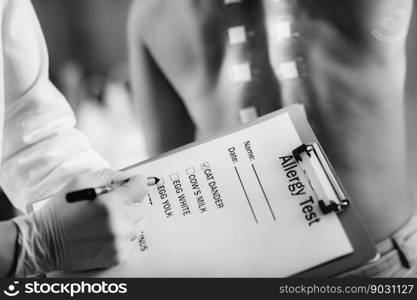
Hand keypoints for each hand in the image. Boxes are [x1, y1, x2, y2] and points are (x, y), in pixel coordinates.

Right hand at [12, 169, 148, 275]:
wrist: (44, 241)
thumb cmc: (61, 210)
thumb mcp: (82, 181)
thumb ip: (111, 176)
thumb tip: (131, 178)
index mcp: (110, 204)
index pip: (141, 188)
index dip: (136, 184)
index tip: (132, 184)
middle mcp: (118, 224)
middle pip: (141, 206)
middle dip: (129, 202)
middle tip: (113, 203)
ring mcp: (119, 242)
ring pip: (138, 224)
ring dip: (127, 219)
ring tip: (107, 219)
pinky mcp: (117, 256)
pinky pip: (131, 240)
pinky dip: (123, 235)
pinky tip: (106, 232)